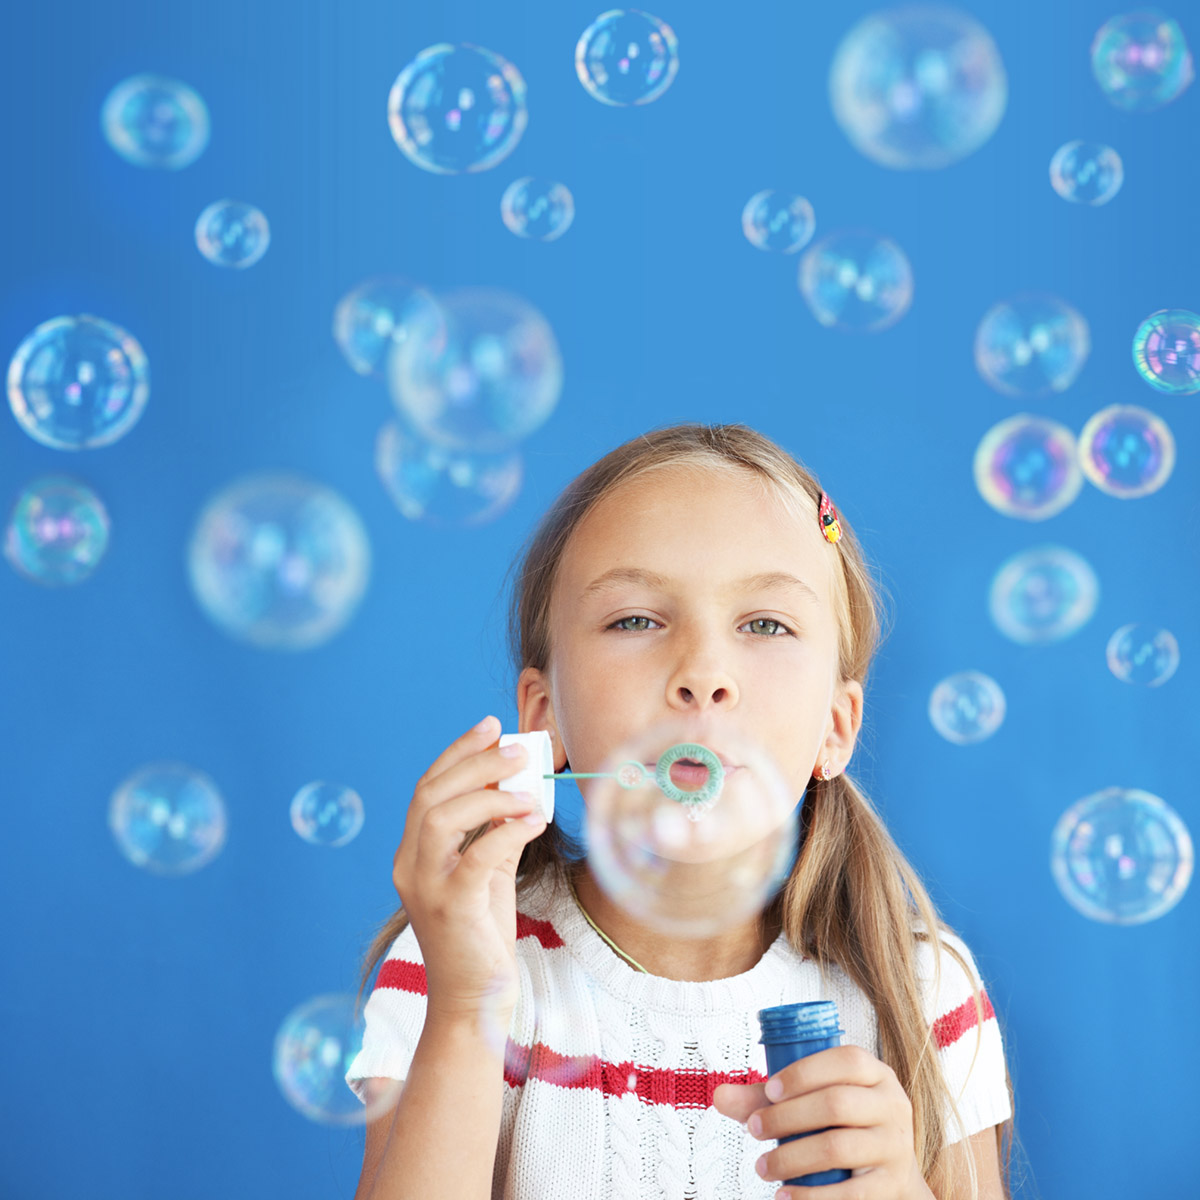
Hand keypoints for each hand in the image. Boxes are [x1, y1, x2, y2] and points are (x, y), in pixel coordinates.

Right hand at [391, 715, 547, 1020]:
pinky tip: (535, 820)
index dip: (458, 752)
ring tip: (528, 790)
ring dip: (489, 794)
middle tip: (517, 750)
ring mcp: (426, 888)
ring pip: (440, 817)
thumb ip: (494, 829)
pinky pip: (476, 856)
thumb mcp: (488, 871)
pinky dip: (507, 831)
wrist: (474, 1001)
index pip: (427, 787)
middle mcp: (409, 865)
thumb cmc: (481, 933)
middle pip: (430, 794)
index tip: (490, 727)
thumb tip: (520, 783)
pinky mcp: (451, 909)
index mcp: (413, 853)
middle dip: (474, 763)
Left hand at [712, 1044, 926, 1197]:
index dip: (804, 1073)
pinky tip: (785, 1195)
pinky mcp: (890, 1185)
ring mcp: (894, 1147)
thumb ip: (766, 1097)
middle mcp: (892, 1105)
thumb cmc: (840, 1125)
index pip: (845, 1061)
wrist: (890, 1174)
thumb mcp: (812, 1101)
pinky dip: (813, 1196)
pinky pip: (851, 1193)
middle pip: (836, 1104)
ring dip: (791, 1158)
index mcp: (876, 1074)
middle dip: (787, 1118)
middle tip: (754, 1130)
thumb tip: (718, 1096)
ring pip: (838, 1148)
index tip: (769, 1091)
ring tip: (762, 1167)